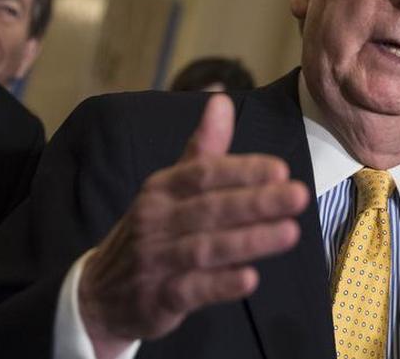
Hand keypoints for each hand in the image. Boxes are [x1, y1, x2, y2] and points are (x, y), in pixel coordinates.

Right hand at [77, 94, 310, 357]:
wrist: (100, 293)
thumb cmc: (151, 230)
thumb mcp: (169, 187)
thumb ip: (202, 149)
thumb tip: (221, 99)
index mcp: (162, 188)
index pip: (204, 174)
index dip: (242, 170)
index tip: (281, 168)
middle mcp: (156, 220)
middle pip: (210, 208)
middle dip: (257, 201)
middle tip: (299, 195)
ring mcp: (154, 260)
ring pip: (205, 248)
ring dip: (249, 241)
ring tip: (290, 233)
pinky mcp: (156, 299)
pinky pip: (190, 290)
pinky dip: (220, 285)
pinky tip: (250, 279)